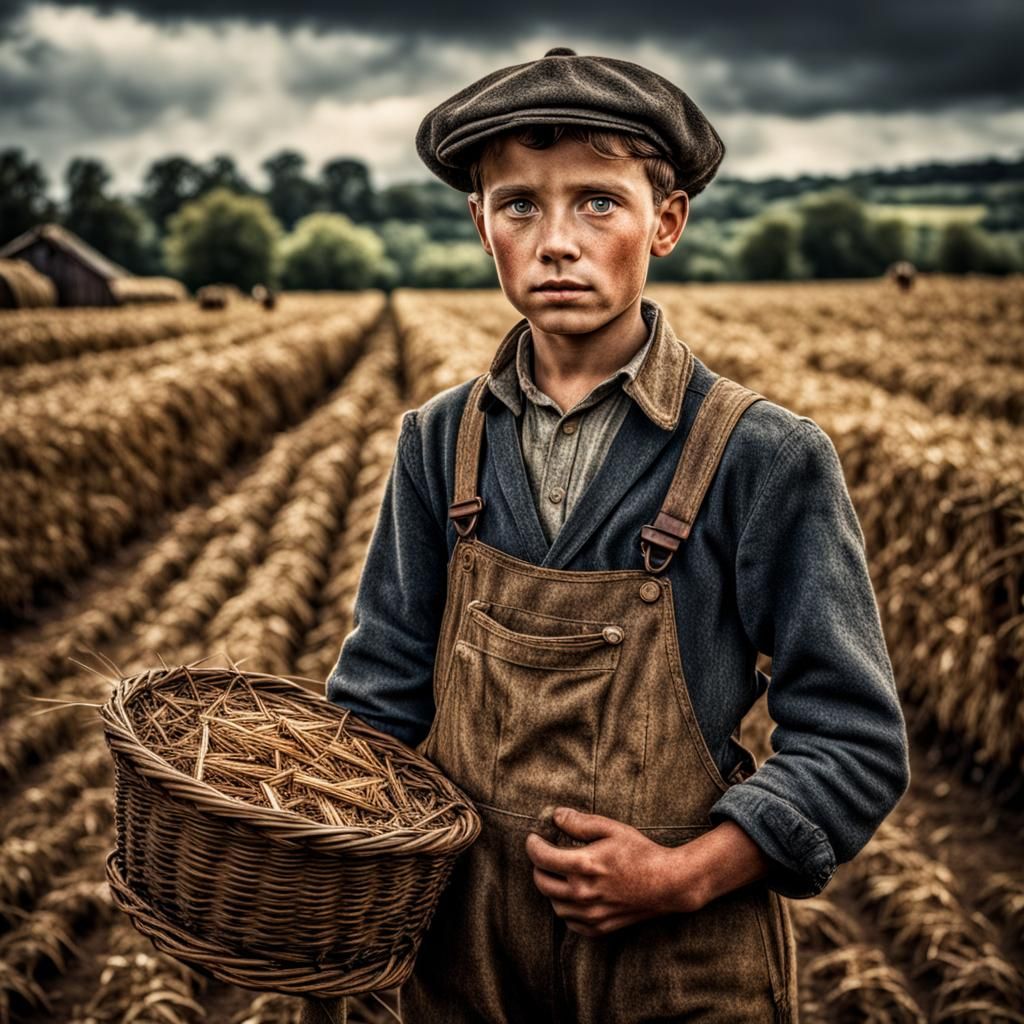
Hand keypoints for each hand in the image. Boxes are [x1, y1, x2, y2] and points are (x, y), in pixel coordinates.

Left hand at [524, 806, 705, 936]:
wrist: (667, 884)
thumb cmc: (640, 852)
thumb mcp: (611, 829)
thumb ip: (580, 823)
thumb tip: (555, 816)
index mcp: (584, 865)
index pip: (541, 857)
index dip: (532, 845)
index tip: (534, 838)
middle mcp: (583, 893)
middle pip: (541, 882)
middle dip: (538, 865)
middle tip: (546, 855)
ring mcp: (590, 914)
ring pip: (553, 904)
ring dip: (551, 887)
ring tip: (561, 873)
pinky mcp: (599, 927)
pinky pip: (570, 922)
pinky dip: (566, 908)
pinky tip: (575, 894)